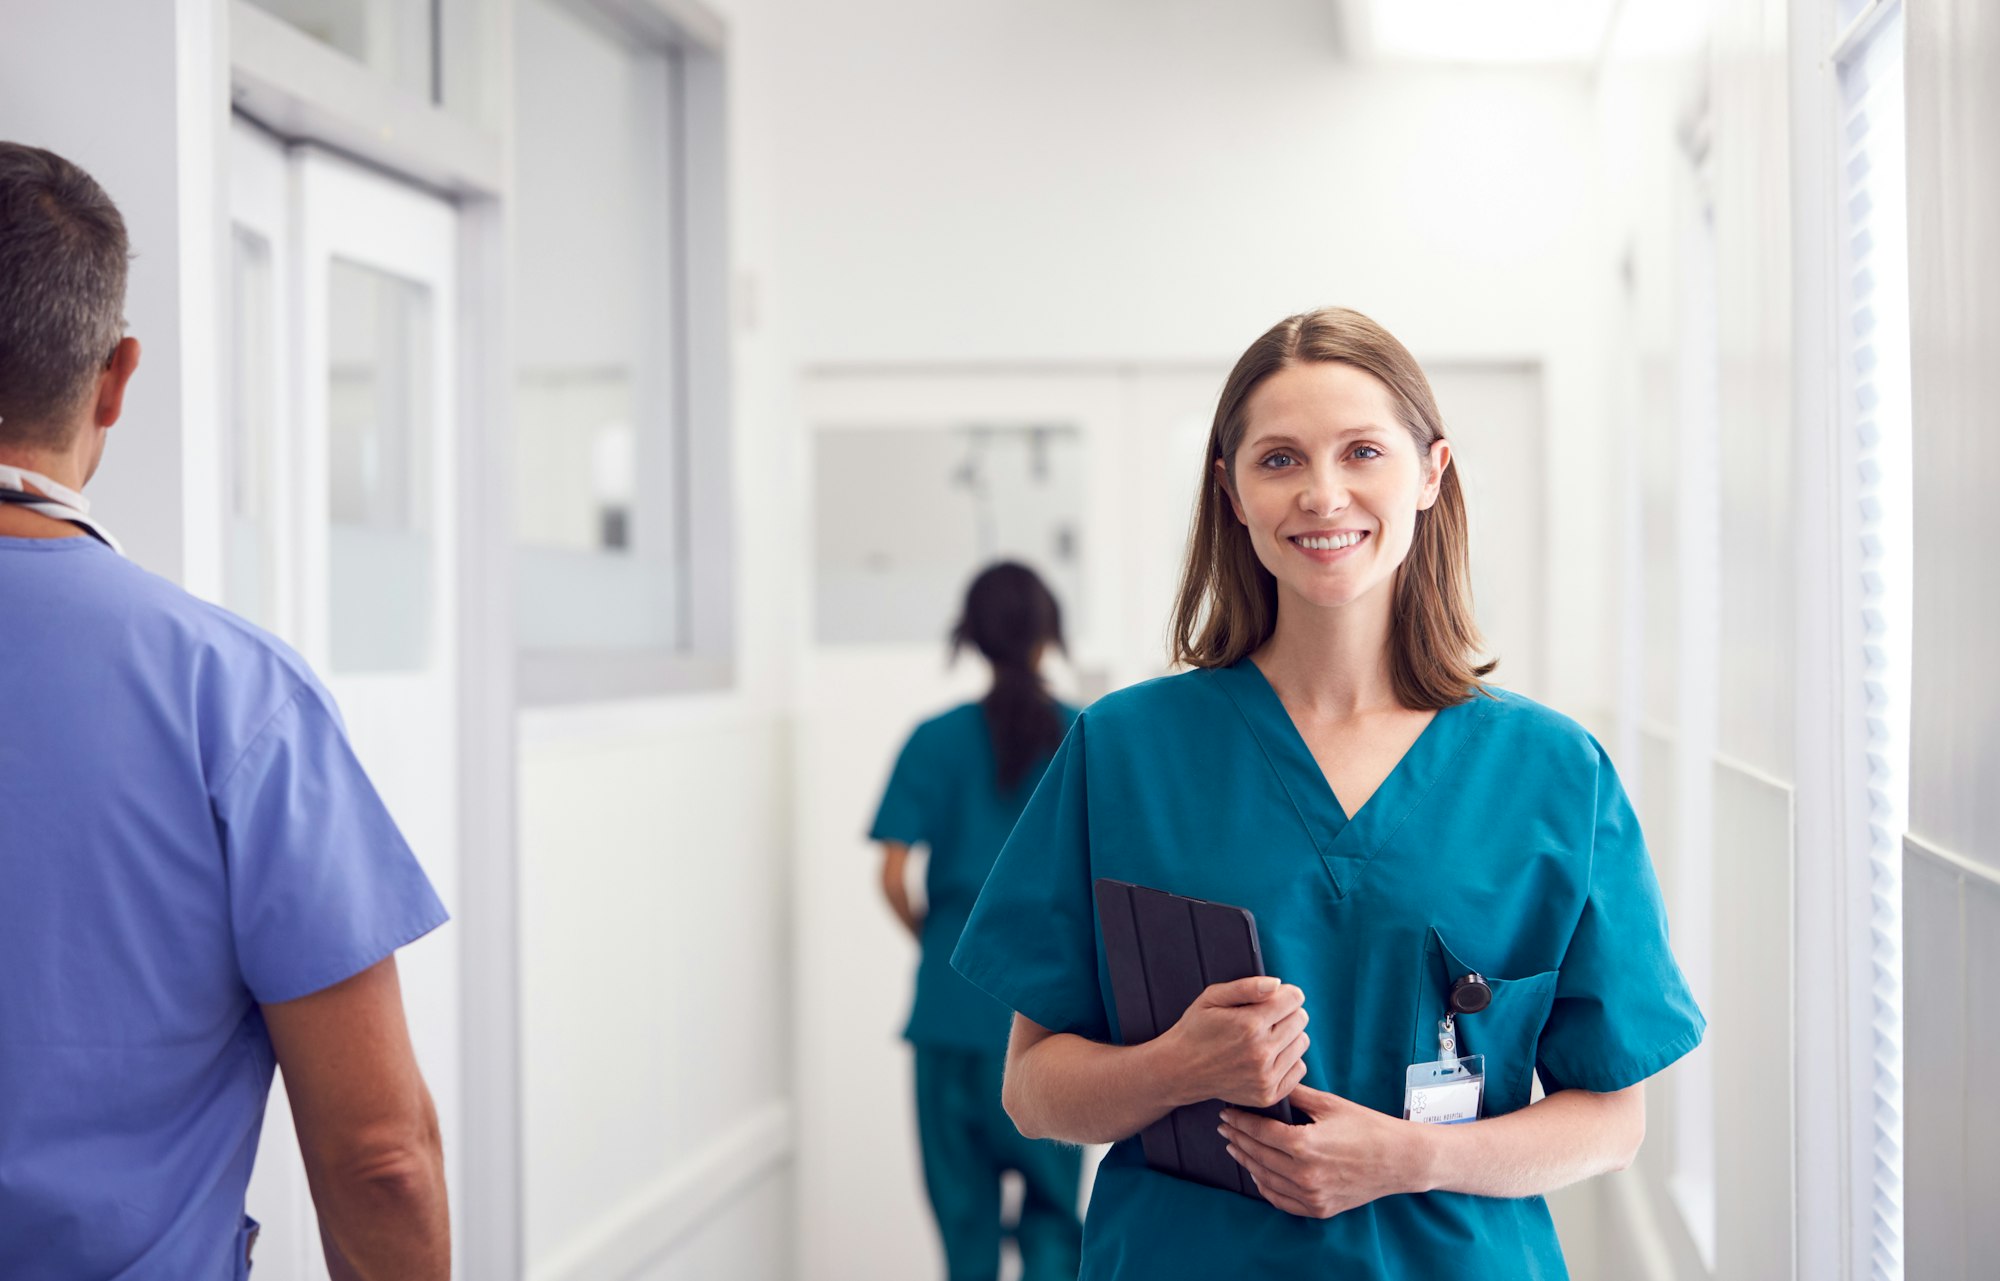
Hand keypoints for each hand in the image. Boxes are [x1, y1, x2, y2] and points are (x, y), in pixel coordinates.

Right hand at [1159, 976, 1308, 1108]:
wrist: (1180, 1070)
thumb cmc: (1195, 1030)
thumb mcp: (1212, 998)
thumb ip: (1246, 986)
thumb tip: (1277, 984)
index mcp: (1249, 1024)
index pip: (1294, 998)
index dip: (1285, 993)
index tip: (1273, 997)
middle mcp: (1261, 1052)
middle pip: (1301, 1019)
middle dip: (1287, 1013)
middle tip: (1265, 1018)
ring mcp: (1265, 1076)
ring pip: (1302, 1042)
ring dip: (1289, 1036)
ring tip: (1264, 1037)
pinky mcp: (1268, 1094)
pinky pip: (1299, 1068)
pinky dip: (1288, 1060)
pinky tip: (1268, 1056)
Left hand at [1219, 1084, 1424, 1218]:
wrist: (1399, 1160)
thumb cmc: (1368, 1127)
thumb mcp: (1330, 1104)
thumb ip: (1296, 1095)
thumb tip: (1270, 1083)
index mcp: (1305, 1145)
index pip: (1259, 1133)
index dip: (1239, 1122)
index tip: (1226, 1113)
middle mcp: (1304, 1174)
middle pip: (1258, 1155)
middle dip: (1237, 1139)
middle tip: (1224, 1127)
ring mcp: (1311, 1195)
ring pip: (1265, 1179)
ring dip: (1247, 1162)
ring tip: (1235, 1147)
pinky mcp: (1319, 1208)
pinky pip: (1282, 1200)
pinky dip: (1265, 1187)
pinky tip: (1258, 1174)